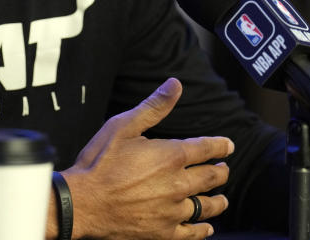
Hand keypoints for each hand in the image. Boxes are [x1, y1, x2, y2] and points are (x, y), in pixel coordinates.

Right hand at [62, 78, 233, 239]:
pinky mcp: (163, 232)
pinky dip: (202, 229)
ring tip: (222, 199)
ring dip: (218, 201)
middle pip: (211, 177)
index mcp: (171, 155)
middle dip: (221, 171)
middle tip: (224, 168)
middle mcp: (178, 184)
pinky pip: (191, 233)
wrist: (81, 203)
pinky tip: (205, 227)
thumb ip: (154, 106)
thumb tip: (175, 85)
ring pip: (206, 206)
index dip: (220, 146)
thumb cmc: (99, 163)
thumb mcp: (123, 126)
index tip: (228, 146)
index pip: (206, 148)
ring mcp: (172, 210)